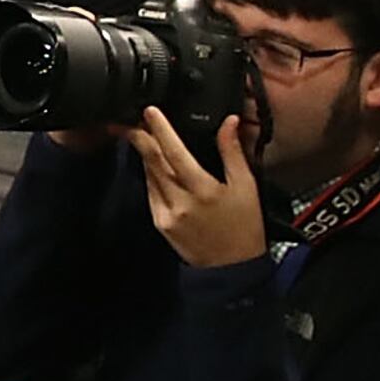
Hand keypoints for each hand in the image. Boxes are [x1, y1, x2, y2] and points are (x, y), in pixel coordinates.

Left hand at [129, 106, 264, 268]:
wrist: (232, 268)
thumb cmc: (244, 227)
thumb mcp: (246, 186)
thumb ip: (233, 151)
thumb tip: (229, 122)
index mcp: (204, 190)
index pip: (174, 153)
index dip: (159, 129)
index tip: (149, 112)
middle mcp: (181, 202)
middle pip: (153, 162)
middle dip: (140, 137)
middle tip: (133, 119)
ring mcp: (167, 214)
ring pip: (149, 176)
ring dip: (145, 155)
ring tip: (145, 137)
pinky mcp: (160, 224)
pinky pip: (150, 192)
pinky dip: (151, 176)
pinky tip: (155, 166)